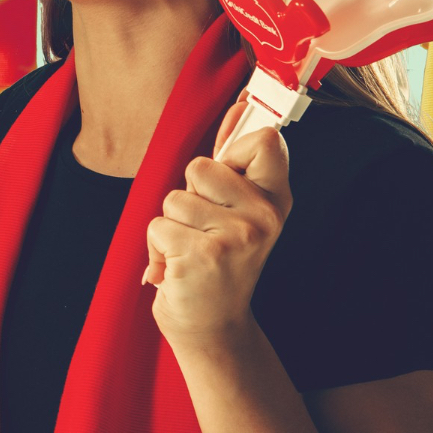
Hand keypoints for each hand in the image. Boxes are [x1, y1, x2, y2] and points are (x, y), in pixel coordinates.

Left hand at [145, 97, 292, 349]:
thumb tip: (241, 105)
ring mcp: (236, 237)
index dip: (233, 148)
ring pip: (173, 199)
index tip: (228, 172)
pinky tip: (179, 268)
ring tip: (189, 251)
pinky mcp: (202, 256)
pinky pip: (158, 227)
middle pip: (200, 165)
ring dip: (170, 226)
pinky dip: (157, 248)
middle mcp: (263, 217)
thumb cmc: (218, 263)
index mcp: (275, 201)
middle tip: (203, 229)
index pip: (264, 140)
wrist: (213, 327)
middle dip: (188, 194)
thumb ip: (236, 163)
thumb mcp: (238, 212)